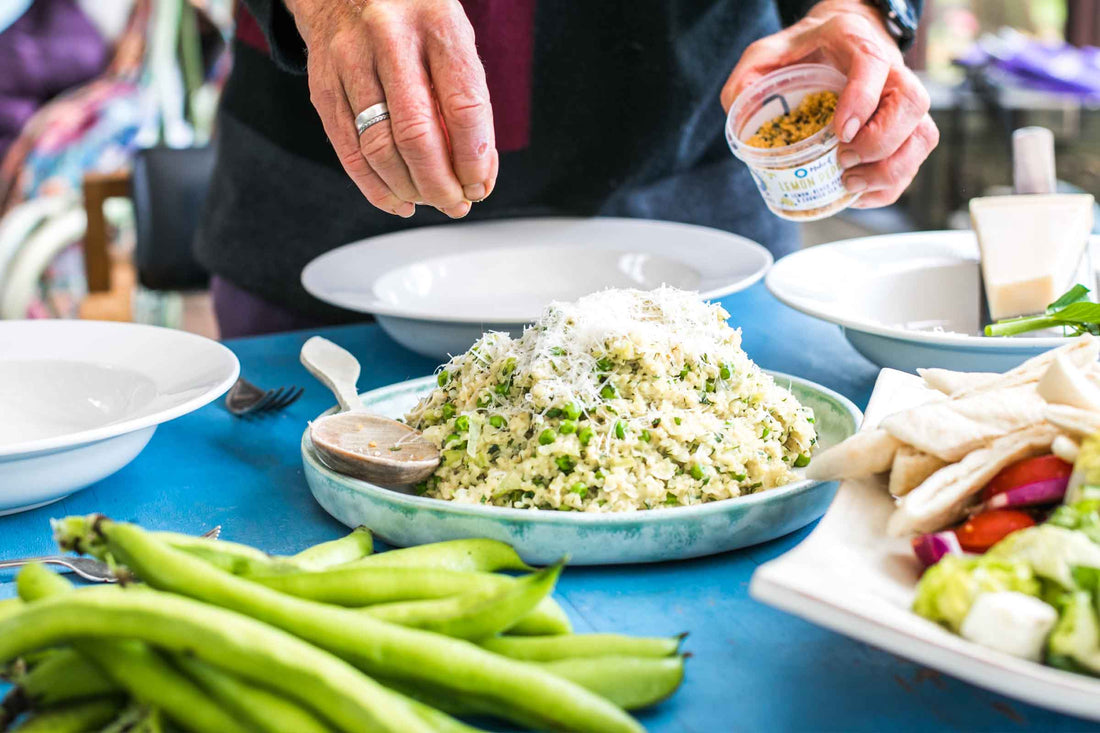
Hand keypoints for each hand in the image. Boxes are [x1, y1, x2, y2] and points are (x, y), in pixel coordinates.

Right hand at [285, 0, 497, 217]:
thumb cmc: (413, 20)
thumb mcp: (452, 40)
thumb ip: (467, 101)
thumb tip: (477, 174)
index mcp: (436, 23)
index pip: (463, 106)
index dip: (474, 158)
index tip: (480, 184)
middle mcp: (389, 38)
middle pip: (416, 133)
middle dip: (440, 183)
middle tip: (455, 203)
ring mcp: (349, 61)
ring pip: (379, 148)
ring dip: (409, 188)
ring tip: (429, 200)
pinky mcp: (323, 85)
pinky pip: (348, 150)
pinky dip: (375, 186)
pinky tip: (397, 200)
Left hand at [721, 0, 937, 207]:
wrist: (838, 39)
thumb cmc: (804, 49)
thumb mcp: (765, 54)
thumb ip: (746, 80)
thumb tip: (739, 115)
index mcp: (855, 43)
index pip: (872, 64)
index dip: (861, 99)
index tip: (839, 132)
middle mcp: (891, 69)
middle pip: (912, 103)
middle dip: (878, 143)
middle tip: (842, 160)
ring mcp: (902, 101)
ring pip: (923, 135)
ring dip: (889, 170)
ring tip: (849, 182)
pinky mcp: (905, 128)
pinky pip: (914, 161)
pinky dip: (890, 186)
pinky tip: (858, 193)